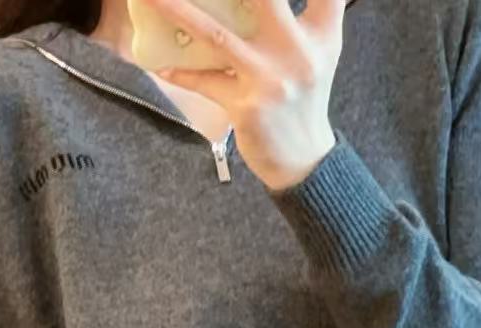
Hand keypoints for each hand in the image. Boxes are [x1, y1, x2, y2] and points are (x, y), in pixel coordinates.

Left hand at [146, 0, 345, 190]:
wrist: (302, 159)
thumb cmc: (304, 96)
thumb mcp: (323, 47)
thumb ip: (320, 7)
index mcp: (319, 31)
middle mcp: (297, 51)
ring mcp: (270, 79)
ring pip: (217, 34)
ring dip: (178, 10)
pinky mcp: (246, 106)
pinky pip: (204, 81)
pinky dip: (180, 73)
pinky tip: (158, 65)